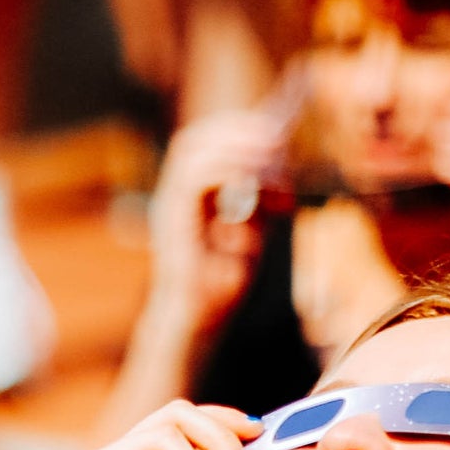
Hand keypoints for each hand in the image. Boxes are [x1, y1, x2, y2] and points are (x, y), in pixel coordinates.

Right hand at [142, 106, 283, 331]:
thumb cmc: (221, 282)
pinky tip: (256, 184)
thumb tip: (280, 167)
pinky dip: (229, 171)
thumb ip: (258, 200)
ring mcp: (169, 206)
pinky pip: (197, 179)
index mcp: (189, 195)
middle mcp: (173, 195)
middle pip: (194, 140)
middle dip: (236, 130)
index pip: (203, 144)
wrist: (200, 320)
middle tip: (275, 136)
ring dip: (235, 146)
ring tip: (270, 153)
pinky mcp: (173, 222)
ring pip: (193, 152)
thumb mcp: (251, 230)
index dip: (234, 128)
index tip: (272, 128)